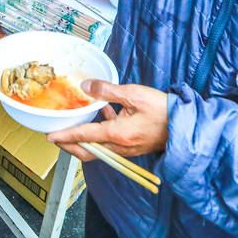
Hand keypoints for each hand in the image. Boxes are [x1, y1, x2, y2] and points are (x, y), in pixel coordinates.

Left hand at [46, 81, 168, 159]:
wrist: (187, 125)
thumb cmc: (163, 109)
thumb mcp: (133, 93)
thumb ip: (107, 90)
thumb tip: (86, 87)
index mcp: (117, 134)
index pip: (84, 137)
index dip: (65, 136)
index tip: (50, 136)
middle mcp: (120, 146)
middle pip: (88, 151)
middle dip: (69, 146)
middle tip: (57, 138)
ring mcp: (127, 149)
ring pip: (98, 149)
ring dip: (83, 141)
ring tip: (73, 129)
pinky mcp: (133, 146)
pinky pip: (111, 144)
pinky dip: (101, 134)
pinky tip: (103, 115)